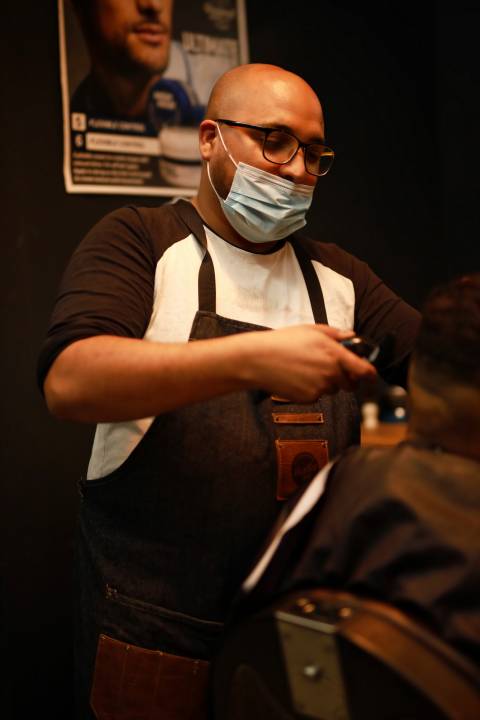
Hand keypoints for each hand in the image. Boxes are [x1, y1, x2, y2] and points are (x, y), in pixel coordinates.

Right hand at [240, 324, 376, 401]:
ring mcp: (320, 388)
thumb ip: (336, 334)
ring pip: (332, 389)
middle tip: (332, 369)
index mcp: (335, 354)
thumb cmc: (283, 341)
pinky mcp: (309, 398)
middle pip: (350, 384)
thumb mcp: (311, 330)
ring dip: (327, 383)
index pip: (364, 371)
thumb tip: (351, 335)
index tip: (370, 375)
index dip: (370, 374)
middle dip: (346, 378)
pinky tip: (297, 377)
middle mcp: (331, 373)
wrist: (259, 360)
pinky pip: (317, 395)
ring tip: (307, 369)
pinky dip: (312, 389)